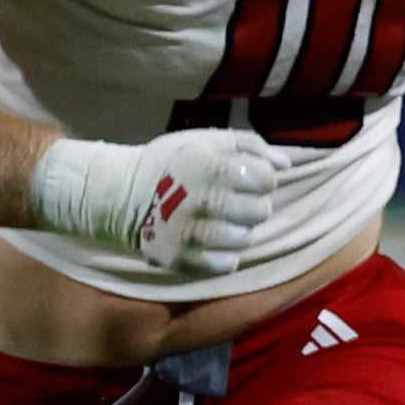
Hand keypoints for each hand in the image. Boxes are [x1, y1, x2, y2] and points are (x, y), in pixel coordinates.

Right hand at [29, 128, 278, 278]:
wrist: (118, 194)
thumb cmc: (170, 163)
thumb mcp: (205, 140)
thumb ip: (249, 145)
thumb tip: (285, 163)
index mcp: (210, 167)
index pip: (265, 179)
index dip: (264, 180)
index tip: (250, 179)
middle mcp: (202, 200)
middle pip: (260, 211)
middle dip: (254, 206)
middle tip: (235, 202)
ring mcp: (190, 232)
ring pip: (244, 239)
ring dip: (239, 230)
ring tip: (221, 221)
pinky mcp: (180, 258)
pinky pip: (224, 264)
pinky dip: (224, 255)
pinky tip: (211, 242)